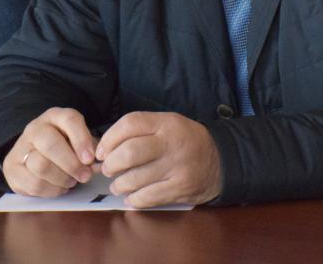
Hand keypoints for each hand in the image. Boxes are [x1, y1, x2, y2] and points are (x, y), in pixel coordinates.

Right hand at [3, 107, 97, 196]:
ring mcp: (20, 147)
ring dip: (61, 179)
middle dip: (71, 164)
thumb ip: (90, 150)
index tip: (90, 159)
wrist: (32, 155)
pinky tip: (59, 188)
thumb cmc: (64, 147)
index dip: (81, 139)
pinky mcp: (12, 168)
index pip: (69, 120)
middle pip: (50, 144)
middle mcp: (35, 128)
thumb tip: (99, 165)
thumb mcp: (78, 142)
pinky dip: (51, 190)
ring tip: (71, 182)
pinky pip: (33, 184)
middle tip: (85, 176)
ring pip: (40, 166)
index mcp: (55, 116)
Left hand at [96, 111, 222, 207]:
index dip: (109, 138)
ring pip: (135, 178)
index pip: (130, 123)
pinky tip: (132, 196)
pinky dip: (134, 199)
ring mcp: (177, 167)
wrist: (221, 162)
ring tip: (118, 185)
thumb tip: (103, 151)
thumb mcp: (168, 125)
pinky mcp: (180, 188)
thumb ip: (140, 132)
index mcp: (167, 123)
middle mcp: (172, 143)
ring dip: (119, 185)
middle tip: (108, 170)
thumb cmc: (186, 142)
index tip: (102, 151)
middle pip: (129, 153)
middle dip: (111, 164)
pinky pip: (147, 197)